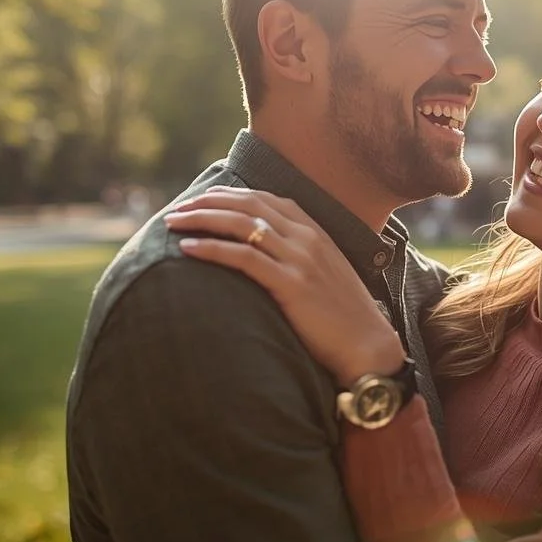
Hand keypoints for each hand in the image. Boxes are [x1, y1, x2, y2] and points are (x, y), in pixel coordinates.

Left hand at [164, 187, 405, 387]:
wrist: (368, 346)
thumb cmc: (344, 318)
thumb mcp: (325, 275)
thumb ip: (299, 258)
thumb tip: (266, 258)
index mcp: (315, 232)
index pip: (266, 200)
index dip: (230, 195)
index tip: (203, 199)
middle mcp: (307, 238)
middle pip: (248, 205)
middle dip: (208, 202)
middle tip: (178, 208)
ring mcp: (300, 259)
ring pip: (242, 225)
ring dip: (202, 219)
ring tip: (173, 223)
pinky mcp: (291, 285)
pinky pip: (243, 258)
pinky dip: (212, 249)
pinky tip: (188, 249)